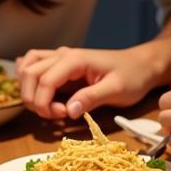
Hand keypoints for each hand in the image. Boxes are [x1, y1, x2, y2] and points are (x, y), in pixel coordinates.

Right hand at [16, 45, 158, 119]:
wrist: (141, 65)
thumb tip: (69, 111)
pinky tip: (36, 89)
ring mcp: (59, 57)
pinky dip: (28, 77)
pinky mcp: (60, 65)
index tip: (61, 116)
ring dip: (29, 90)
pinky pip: (34, 64)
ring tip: (48, 106)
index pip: (45, 80)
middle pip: (30, 74)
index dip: (45, 103)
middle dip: (35, 99)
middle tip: (57, 115)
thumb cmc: (132, 76)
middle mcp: (62, 55)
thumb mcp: (117, 89)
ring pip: (28, 68)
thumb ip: (92, 98)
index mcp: (75, 60)